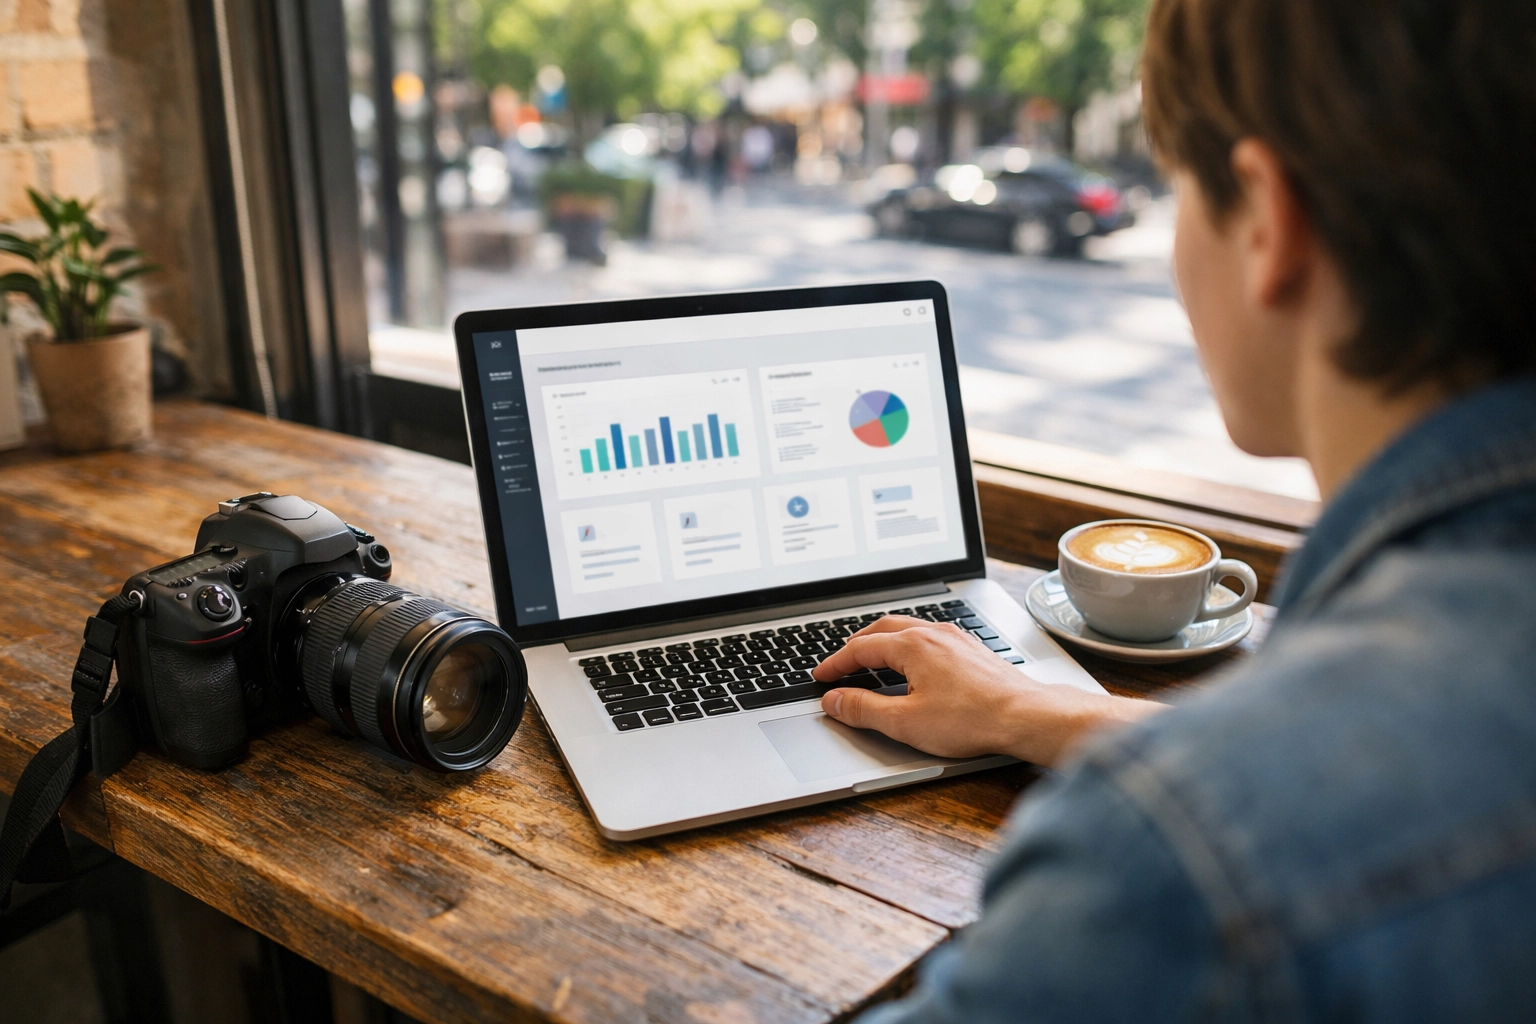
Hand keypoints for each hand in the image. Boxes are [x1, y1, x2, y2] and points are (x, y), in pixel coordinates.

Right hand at [813, 616, 1165, 767]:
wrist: (1026, 716)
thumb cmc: (972, 719)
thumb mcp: (905, 722)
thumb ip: (863, 709)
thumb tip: (834, 700)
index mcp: (912, 645)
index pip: (860, 648)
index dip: (836, 664)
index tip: (822, 678)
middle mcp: (933, 633)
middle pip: (882, 629)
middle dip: (856, 645)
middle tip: (841, 664)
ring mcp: (956, 639)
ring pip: (909, 629)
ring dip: (883, 642)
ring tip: (872, 661)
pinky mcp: (972, 650)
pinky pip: (930, 638)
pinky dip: (909, 646)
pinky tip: (914, 666)